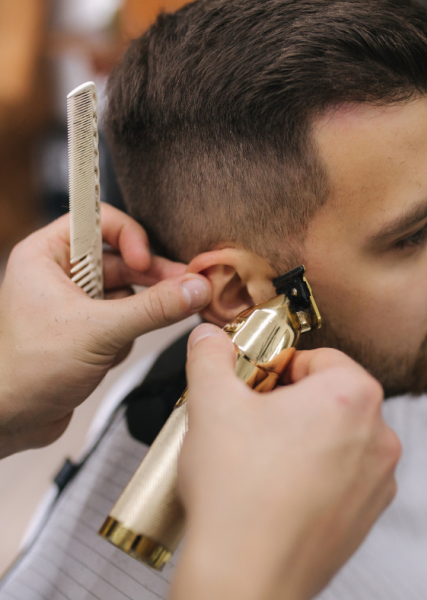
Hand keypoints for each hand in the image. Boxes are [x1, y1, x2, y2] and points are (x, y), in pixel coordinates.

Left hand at [0, 204, 211, 457]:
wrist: (11, 419)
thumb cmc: (28, 370)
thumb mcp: (100, 332)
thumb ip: (154, 308)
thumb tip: (196, 288)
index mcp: (47, 256)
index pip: (98, 220)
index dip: (129, 236)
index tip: (146, 261)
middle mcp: (61, 273)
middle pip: (122, 258)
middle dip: (151, 278)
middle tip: (187, 289)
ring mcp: (76, 302)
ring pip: (128, 291)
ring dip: (138, 313)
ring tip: (131, 335)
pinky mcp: (88, 328)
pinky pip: (125, 317)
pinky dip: (128, 335)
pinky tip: (111, 355)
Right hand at [173, 324, 400, 599]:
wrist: (246, 580)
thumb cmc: (238, 495)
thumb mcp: (211, 403)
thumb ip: (210, 356)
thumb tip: (208, 337)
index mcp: (352, 395)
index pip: (317, 357)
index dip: (279, 368)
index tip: (256, 387)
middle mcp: (378, 434)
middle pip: (330, 395)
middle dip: (290, 401)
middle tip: (252, 421)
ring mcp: (378, 478)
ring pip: (337, 434)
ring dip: (304, 436)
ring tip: (261, 458)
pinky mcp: (367, 513)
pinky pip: (343, 473)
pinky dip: (316, 472)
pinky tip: (278, 489)